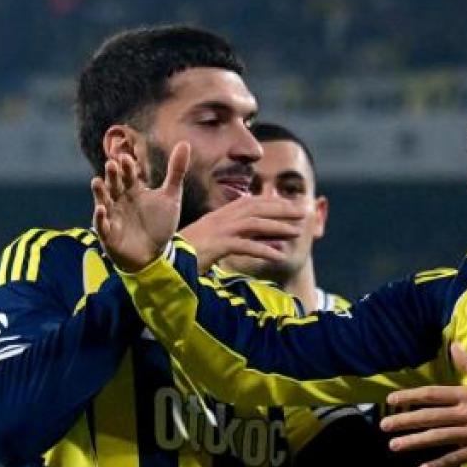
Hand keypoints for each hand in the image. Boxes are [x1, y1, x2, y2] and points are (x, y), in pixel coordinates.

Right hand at [91, 141, 187, 271]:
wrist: (155, 254)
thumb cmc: (159, 223)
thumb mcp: (171, 197)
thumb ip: (176, 171)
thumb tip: (184, 143)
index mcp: (133, 190)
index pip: (129, 175)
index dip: (128, 168)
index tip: (128, 159)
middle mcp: (120, 200)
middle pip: (115, 185)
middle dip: (113, 176)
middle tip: (112, 164)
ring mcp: (113, 217)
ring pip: (104, 201)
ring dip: (100, 192)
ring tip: (97, 181)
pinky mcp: (110, 234)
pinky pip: (103, 225)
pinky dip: (101, 218)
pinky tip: (101, 210)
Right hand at [181, 194, 307, 272]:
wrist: (163, 263)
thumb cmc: (187, 255)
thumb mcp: (213, 242)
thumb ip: (234, 237)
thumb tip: (257, 240)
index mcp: (220, 216)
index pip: (251, 203)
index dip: (273, 203)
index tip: (292, 205)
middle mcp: (220, 219)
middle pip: (256, 208)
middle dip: (282, 209)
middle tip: (304, 212)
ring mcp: (218, 232)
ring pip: (254, 225)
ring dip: (278, 228)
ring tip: (298, 233)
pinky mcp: (216, 247)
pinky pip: (245, 247)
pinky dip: (264, 250)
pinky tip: (279, 256)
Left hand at [381, 344, 466, 466]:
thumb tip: (454, 345)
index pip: (433, 394)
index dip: (410, 397)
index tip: (391, 402)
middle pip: (430, 416)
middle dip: (405, 421)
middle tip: (384, 427)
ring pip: (438, 438)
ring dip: (415, 442)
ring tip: (394, 446)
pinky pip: (455, 458)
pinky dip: (438, 465)